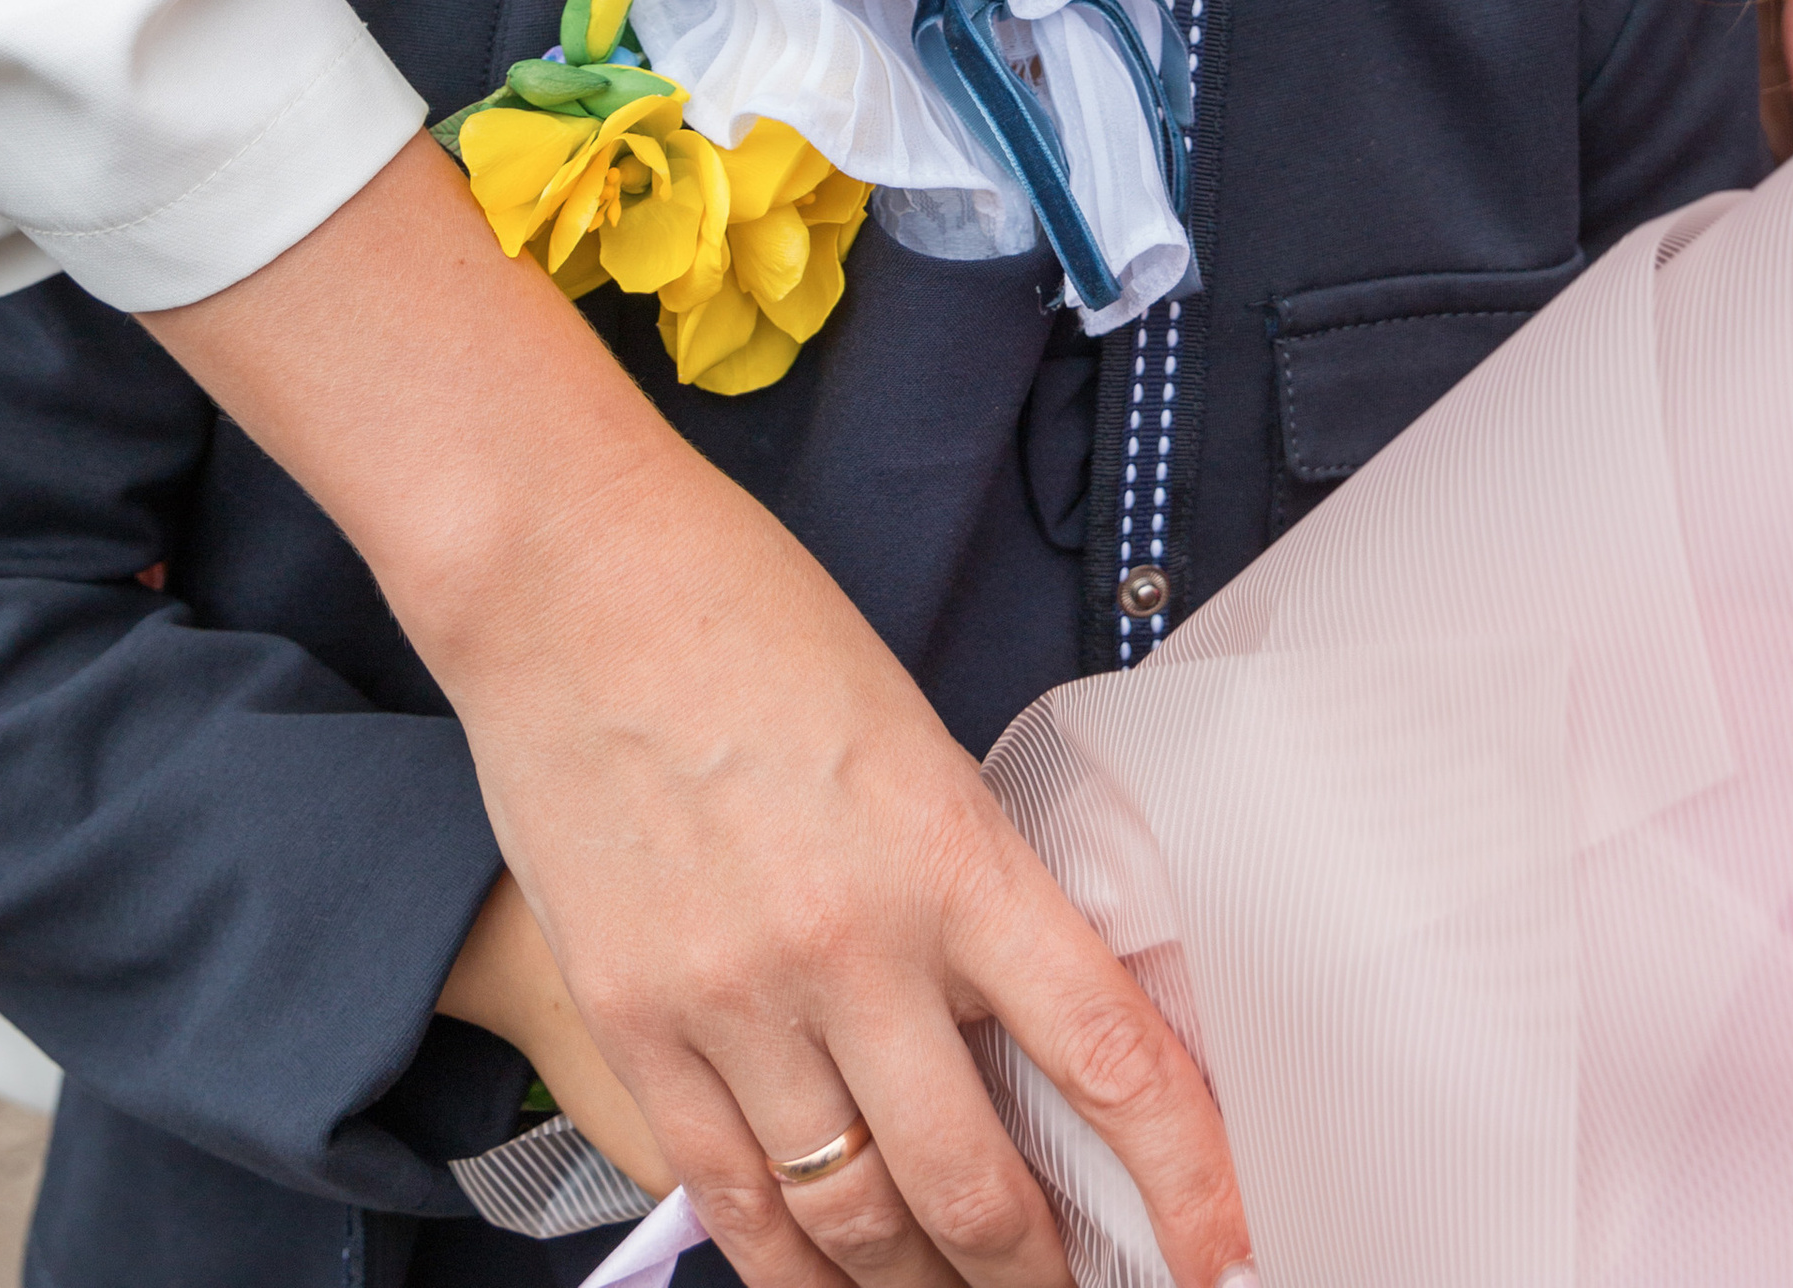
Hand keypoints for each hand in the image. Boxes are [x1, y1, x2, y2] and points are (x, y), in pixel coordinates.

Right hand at [150, 138, 1251, 1287]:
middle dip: (1039, 1276)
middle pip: (974, 1189)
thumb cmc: (747, 619)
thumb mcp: (906, 736)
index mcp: (949, 850)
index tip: (1227, 1252)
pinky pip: (730, 1203)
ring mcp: (734, 999)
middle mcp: (852, 946)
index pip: (1105, 1053)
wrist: (565, 576)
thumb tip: (1014, 1021)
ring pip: (853, 1224)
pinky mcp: (635, 1026)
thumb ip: (960, 879)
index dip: (1186, 1179)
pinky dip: (790, 1270)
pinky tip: (830, 1285)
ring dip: (919, 1286)